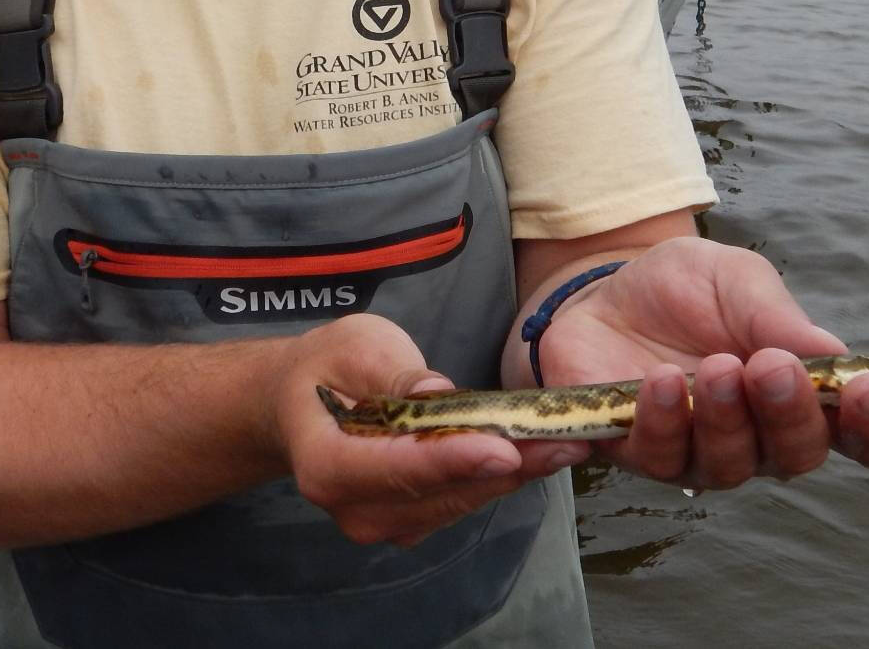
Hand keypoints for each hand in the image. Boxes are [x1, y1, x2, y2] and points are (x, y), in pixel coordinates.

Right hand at [275, 314, 584, 547]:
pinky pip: (462, 500)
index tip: (505, 448)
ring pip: (460, 501)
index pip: (396, 468)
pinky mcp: (412, 521)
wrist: (300, 403)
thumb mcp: (356, 346)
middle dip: (505, 466)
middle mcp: (356, 509)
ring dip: (516, 473)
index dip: (452, 460)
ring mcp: (385, 522)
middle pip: (439, 492)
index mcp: (327, 465)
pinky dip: (500, 476)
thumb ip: (393, 373)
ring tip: (567, 441)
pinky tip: (539, 450)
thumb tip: (440, 396)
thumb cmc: (326, 366)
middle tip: (565, 438)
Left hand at [532, 238, 868, 489]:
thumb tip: (836, 354)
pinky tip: (658, 383)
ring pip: (728, 464)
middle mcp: (760, 437)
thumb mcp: (737, 279)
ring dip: (725, 419)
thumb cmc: (688, 290)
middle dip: (790, 413)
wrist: (605, 287)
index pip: (857, 433)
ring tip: (714, 368)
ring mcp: (700, 451)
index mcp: (800, 395)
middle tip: (772, 367)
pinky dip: (659, 421)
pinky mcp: (639, 451)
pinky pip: (656, 454)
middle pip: (795, 454)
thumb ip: (778, 317)